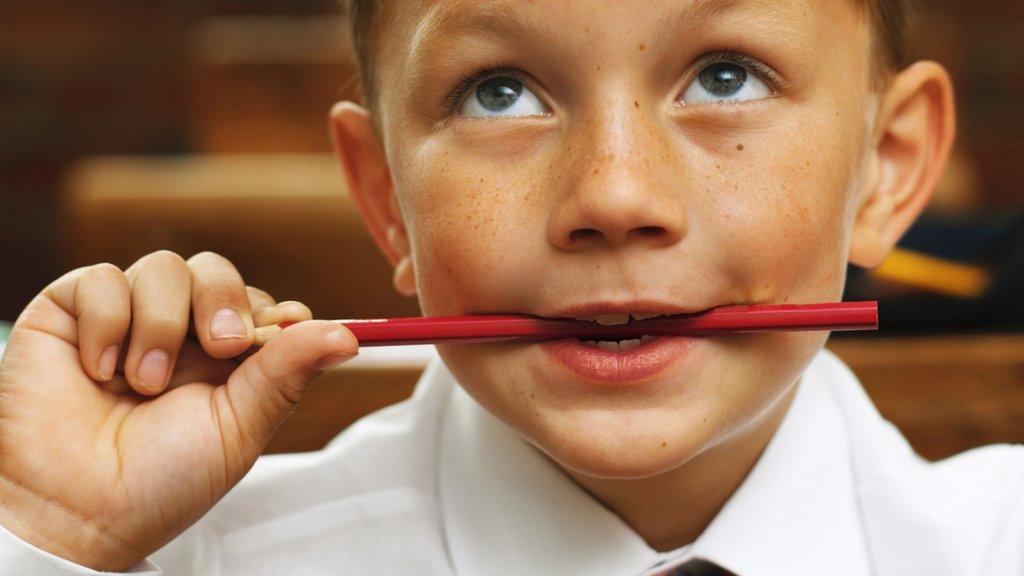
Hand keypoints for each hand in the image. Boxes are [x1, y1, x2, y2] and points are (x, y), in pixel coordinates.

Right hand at [0, 251, 357, 570]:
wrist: (74, 512)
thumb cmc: (160, 482)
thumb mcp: (238, 430)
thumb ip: (286, 374)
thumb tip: (347, 335)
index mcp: (225, 361)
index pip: (259, 305)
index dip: (273, 310)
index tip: (285, 324)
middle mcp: (179, 333)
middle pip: (216, 271)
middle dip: (224, 300)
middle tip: (219, 348)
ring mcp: (126, 319)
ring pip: (164, 267)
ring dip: (161, 323)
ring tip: (143, 384)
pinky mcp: (71, 313)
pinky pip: (101, 278)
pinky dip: (107, 321)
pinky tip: (100, 370)